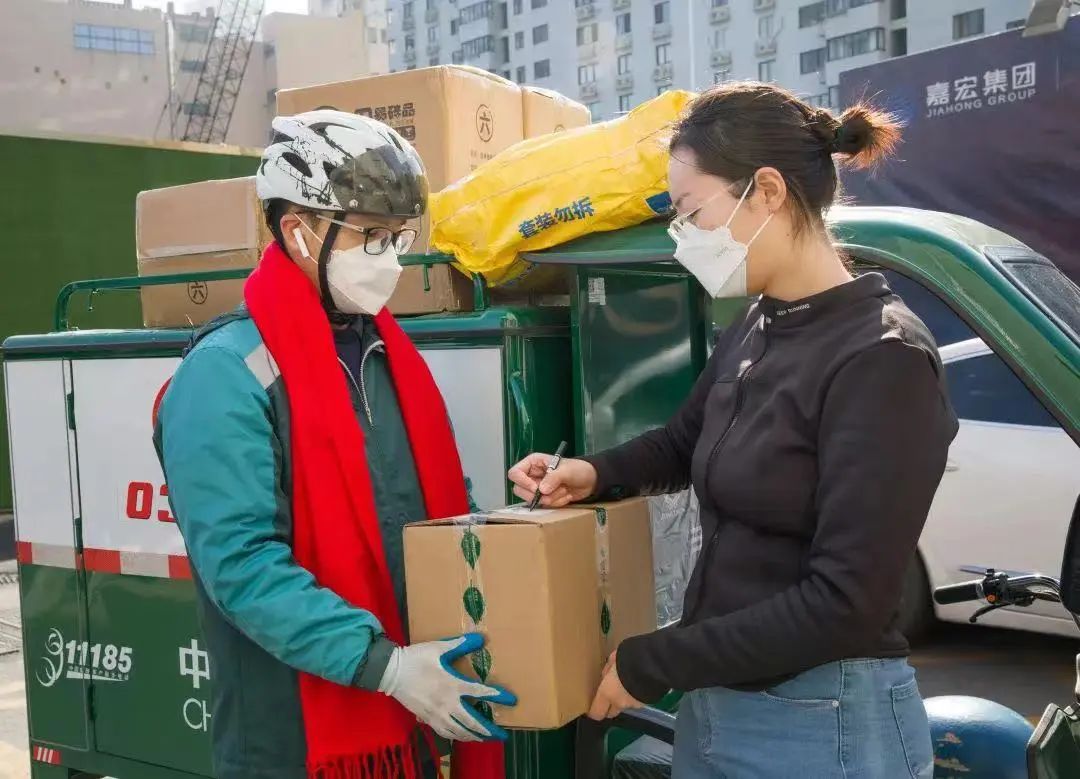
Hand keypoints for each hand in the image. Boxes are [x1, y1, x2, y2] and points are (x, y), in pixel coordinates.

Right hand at [378, 633, 515, 741]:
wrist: (392, 672)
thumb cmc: (417, 658)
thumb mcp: (440, 648)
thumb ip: (461, 644)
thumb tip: (481, 637)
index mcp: (453, 685)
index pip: (481, 693)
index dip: (498, 697)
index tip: (512, 701)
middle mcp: (448, 703)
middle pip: (473, 721)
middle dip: (489, 730)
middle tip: (501, 735)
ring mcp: (437, 713)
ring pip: (459, 731)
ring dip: (474, 736)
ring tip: (484, 738)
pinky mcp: (427, 718)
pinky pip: (445, 732)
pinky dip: (456, 736)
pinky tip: (461, 737)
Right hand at [507, 453, 596, 508]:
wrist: (591, 481)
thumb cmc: (578, 469)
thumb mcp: (566, 470)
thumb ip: (553, 478)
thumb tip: (541, 490)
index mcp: (533, 463)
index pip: (515, 473)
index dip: (522, 482)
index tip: (536, 488)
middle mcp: (532, 476)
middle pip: (519, 490)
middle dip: (535, 494)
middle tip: (550, 492)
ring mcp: (538, 488)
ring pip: (531, 500)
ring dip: (550, 498)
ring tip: (564, 490)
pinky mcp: (545, 499)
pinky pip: (544, 506)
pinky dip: (556, 502)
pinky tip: (565, 495)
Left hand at [587, 651, 642, 720]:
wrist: (652, 663)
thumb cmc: (628, 658)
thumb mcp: (613, 660)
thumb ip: (607, 671)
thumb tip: (606, 677)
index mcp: (607, 693)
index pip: (596, 713)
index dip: (594, 711)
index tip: (594, 705)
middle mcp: (619, 703)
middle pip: (611, 713)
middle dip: (610, 706)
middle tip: (611, 694)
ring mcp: (633, 704)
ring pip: (625, 706)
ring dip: (624, 699)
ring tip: (628, 685)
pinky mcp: (646, 702)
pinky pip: (636, 702)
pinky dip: (635, 696)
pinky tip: (639, 685)